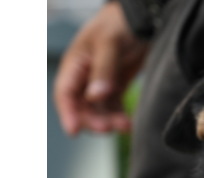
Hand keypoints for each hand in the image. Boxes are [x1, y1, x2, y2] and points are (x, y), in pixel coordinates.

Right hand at [53, 2, 148, 134]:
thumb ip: (104, 70)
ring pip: (98, 110)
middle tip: (108, 128)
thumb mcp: (109, 44)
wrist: (139, 20)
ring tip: (124, 125)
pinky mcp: (115, 87)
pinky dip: (119, 117)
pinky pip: (113, 108)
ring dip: (108, 121)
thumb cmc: (118, 24)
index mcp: (75, 64)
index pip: (65, 93)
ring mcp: (99, 84)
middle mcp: (83, 77)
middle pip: (81, 107)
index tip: (73, 131)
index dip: (67, 112)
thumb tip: (96, 96)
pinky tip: (129, 124)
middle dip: (92, 120)